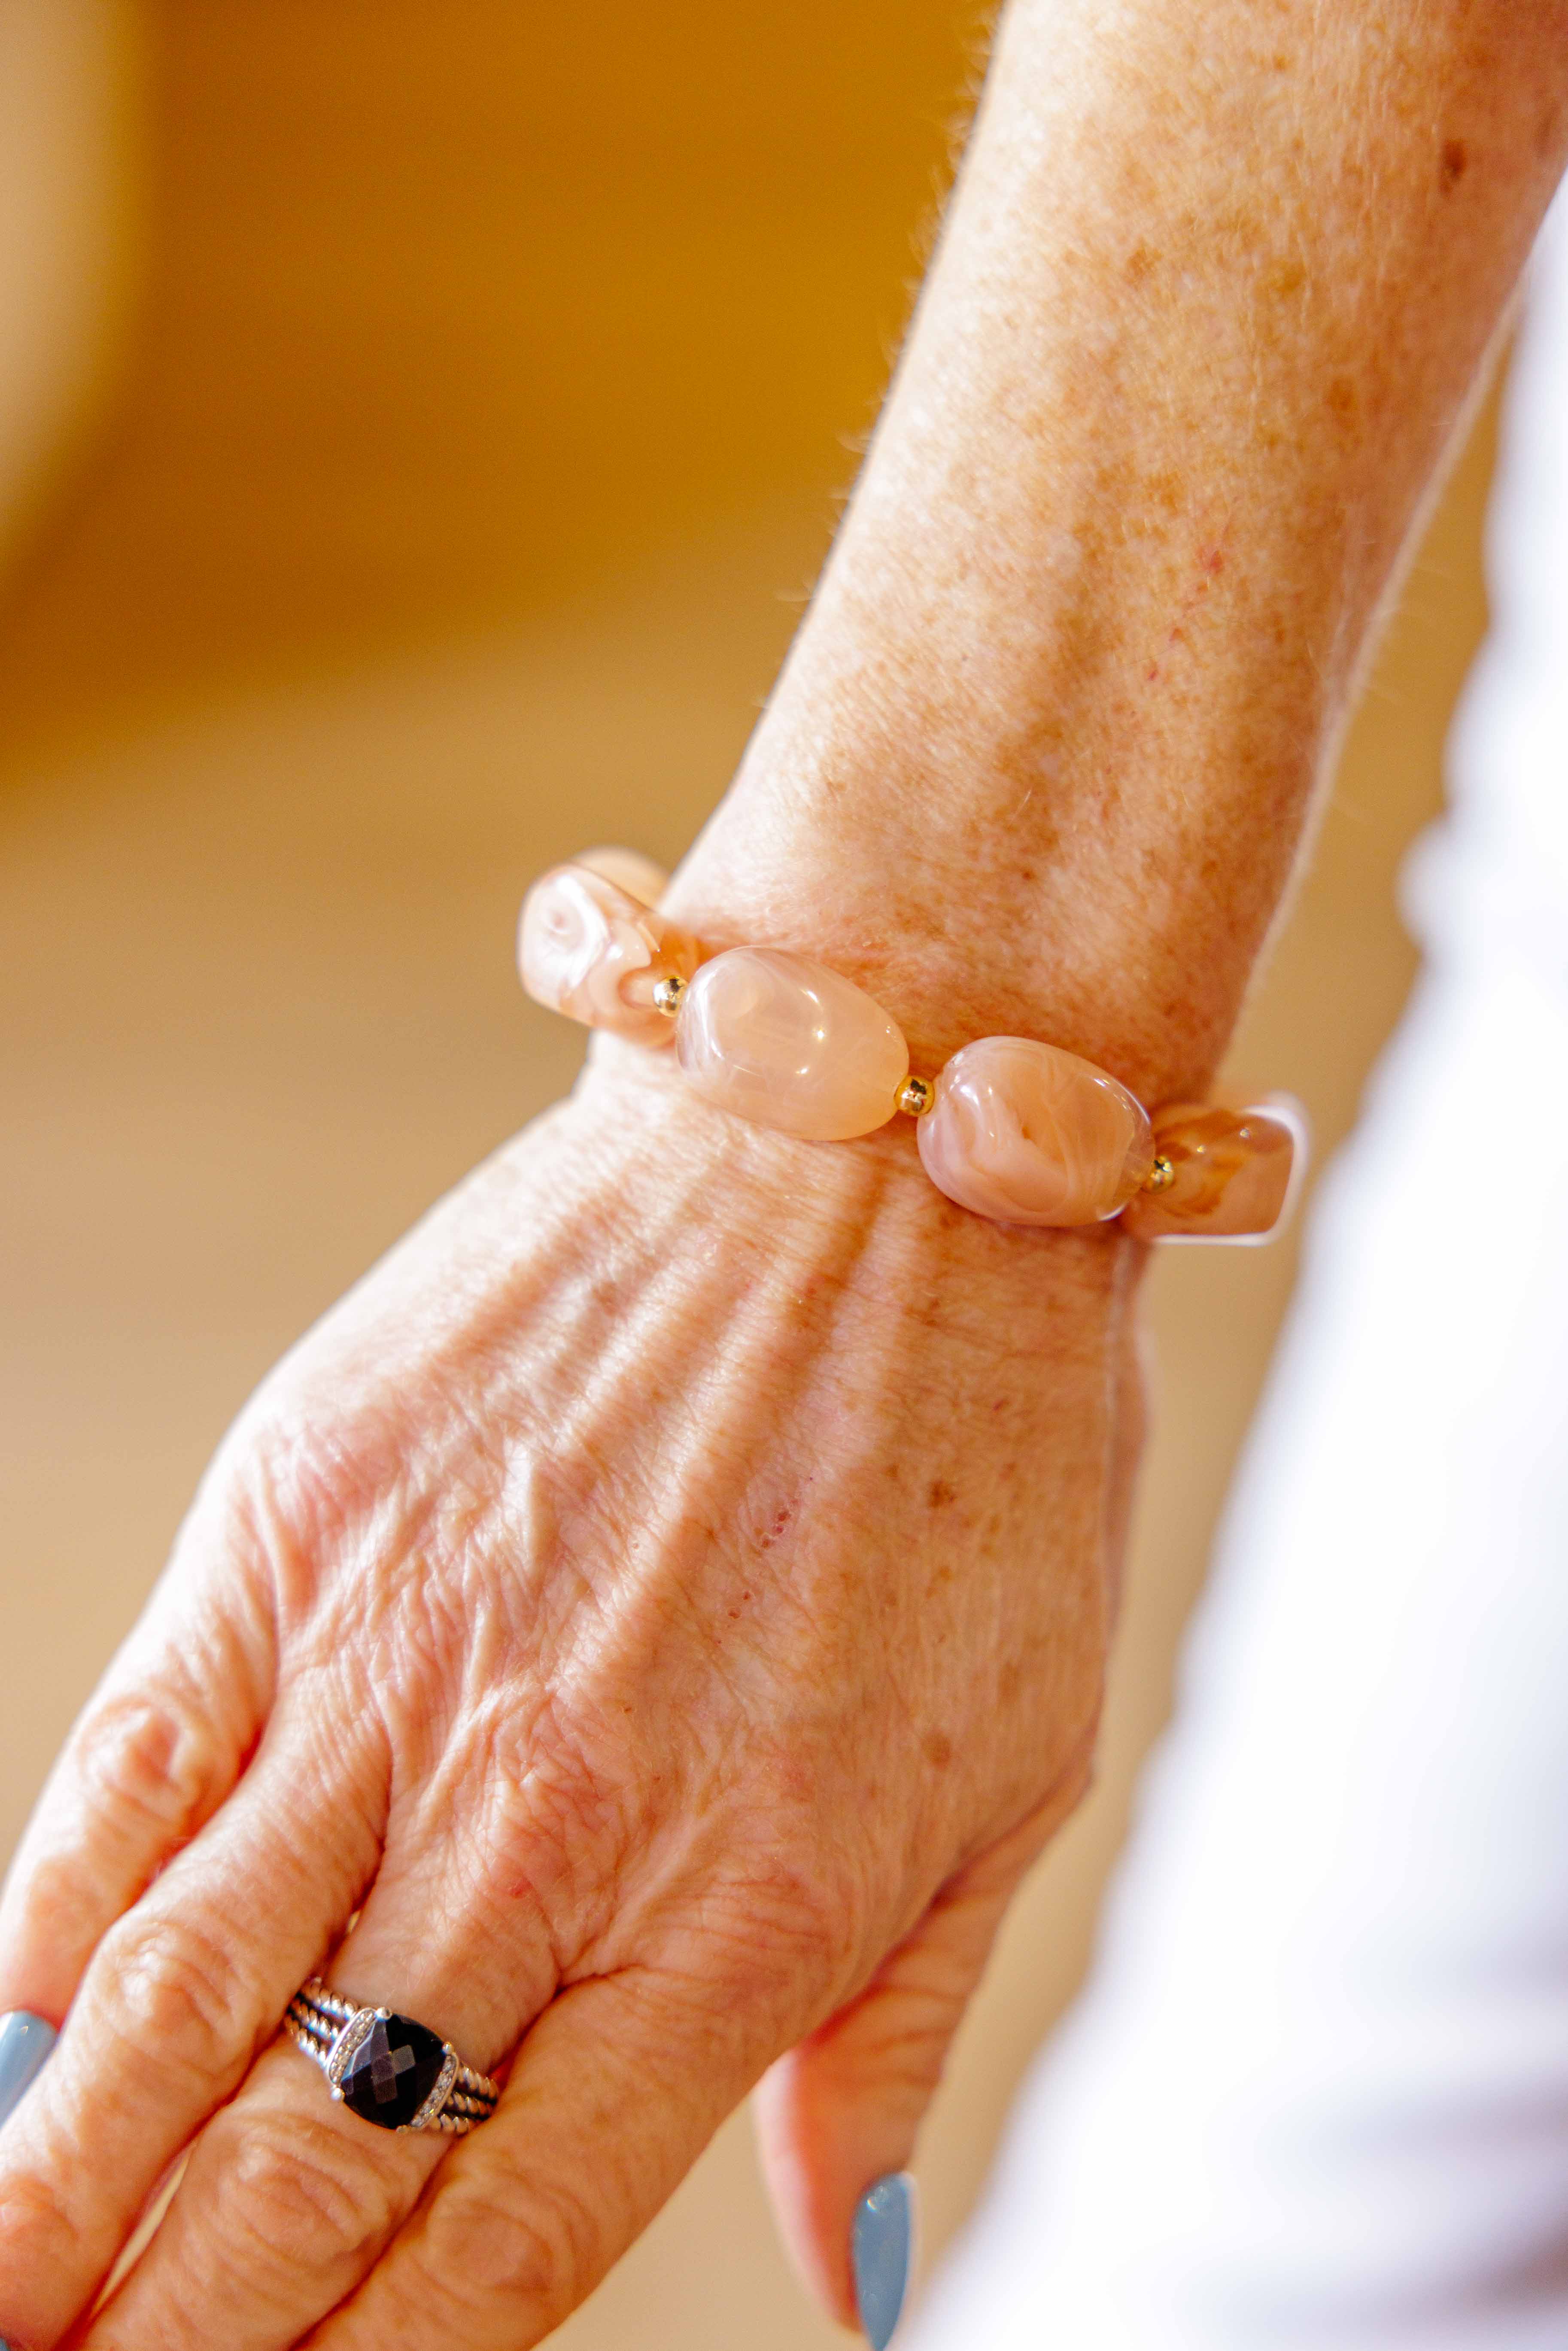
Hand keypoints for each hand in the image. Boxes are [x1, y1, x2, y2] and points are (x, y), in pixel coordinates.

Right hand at [0, 1040, 1141, 2348]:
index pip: (506, 2227)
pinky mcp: (306, 1510)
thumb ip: (890, 2040)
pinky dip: (57, 1915)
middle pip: (316, 2143)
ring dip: (61, 2175)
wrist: (882, 1154)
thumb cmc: (979, 1461)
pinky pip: (140, 1757)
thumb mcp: (1008, 1777)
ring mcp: (407, 1654)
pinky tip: (18, 2033)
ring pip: (189, 1985)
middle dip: (173, 2320)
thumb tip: (853, 2288)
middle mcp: (554, 1810)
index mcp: (742, 1904)